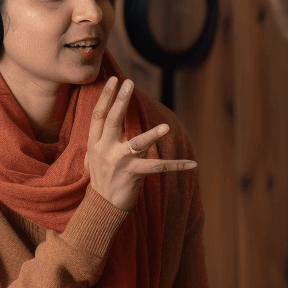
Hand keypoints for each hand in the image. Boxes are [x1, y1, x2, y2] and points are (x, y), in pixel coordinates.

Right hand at [85, 77, 196, 210]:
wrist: (101, 207)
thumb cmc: (102, 179)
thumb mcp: (96, 156)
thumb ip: (102, 139)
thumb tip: (105, 121)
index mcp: (95, 143)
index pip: (99, 115)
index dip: (106, 97)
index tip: (114, 80)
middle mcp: (104, 149)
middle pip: (113, 120)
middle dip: (121, 100)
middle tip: (129, 82)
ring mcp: (118, 162)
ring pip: (137, 143)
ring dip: (153, 135)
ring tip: (166, 127)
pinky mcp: (132, 174)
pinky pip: (158, 168)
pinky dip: (177, 166)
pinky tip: (192, 164)